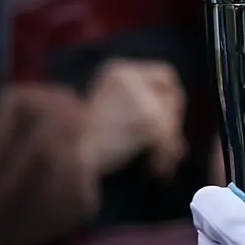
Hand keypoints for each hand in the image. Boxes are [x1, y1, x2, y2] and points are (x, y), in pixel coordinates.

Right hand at [82, 58, 186, 180]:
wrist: (65, 156)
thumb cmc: (81, 145)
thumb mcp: (111, 121)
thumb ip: (142, 121)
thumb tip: (180, 146)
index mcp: (118, 71)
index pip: (164, 75)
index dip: (171, 101)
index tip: (168, 125)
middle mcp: (130, 77)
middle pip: (173, 97)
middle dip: (173, 126)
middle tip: (167, 152)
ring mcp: (140, 97)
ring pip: (171, 121)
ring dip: (168, 146)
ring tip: (158, 167)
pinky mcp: (148, 118)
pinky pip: (168, 140)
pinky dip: (165, 158)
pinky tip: (156, 172)